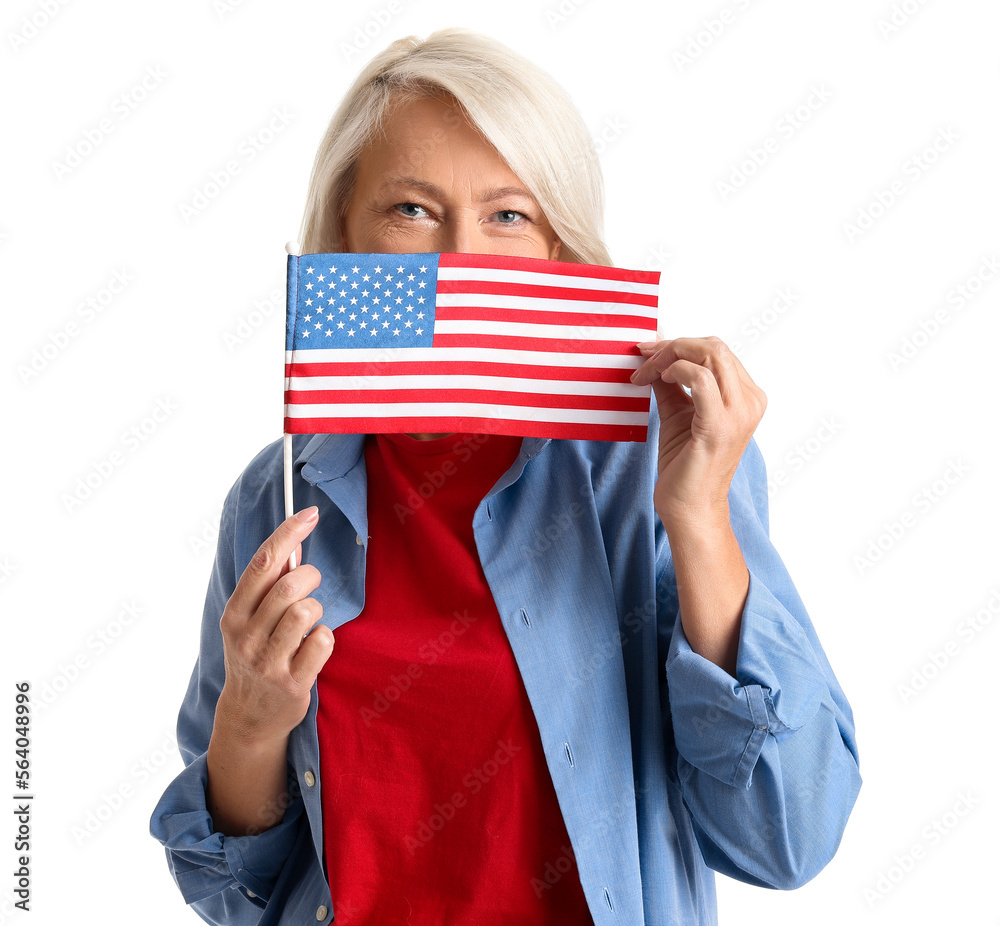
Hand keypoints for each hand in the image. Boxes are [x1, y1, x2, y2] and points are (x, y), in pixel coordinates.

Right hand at [216, 506, 333, 744]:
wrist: (249, 717)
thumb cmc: (256, 655)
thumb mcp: (249, 622)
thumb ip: (268, 588)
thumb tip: (296, 544)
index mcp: (233, 615)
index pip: (262, 563)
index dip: (288, 533)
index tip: (310, 513)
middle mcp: (246, 637)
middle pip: (289, 587)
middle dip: (310, 577)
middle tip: (311, 585)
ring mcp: (268, 662)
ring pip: (307, 611)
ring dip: (317, 609)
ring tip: (309, 621)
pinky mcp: (292, 682)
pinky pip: (323, 640)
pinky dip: (325, 637)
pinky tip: (314, 646)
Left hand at [631, 336, 765, 526]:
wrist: (689, 507)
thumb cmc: (685, 463)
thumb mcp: (677, 411)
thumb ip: (671, 381)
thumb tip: (656, 350)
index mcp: (746, 396)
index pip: (716, 349)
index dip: (679, 343)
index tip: (646, 350)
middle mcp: (749, 401)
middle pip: (714, 346)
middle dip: (672, 345)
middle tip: (642, 357)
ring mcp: (739, 413)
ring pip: (710, 354)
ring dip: (669, 356)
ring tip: (645, 372)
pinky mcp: (720, 426)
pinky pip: (700, 380)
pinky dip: (676, 371)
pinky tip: (658, 379)